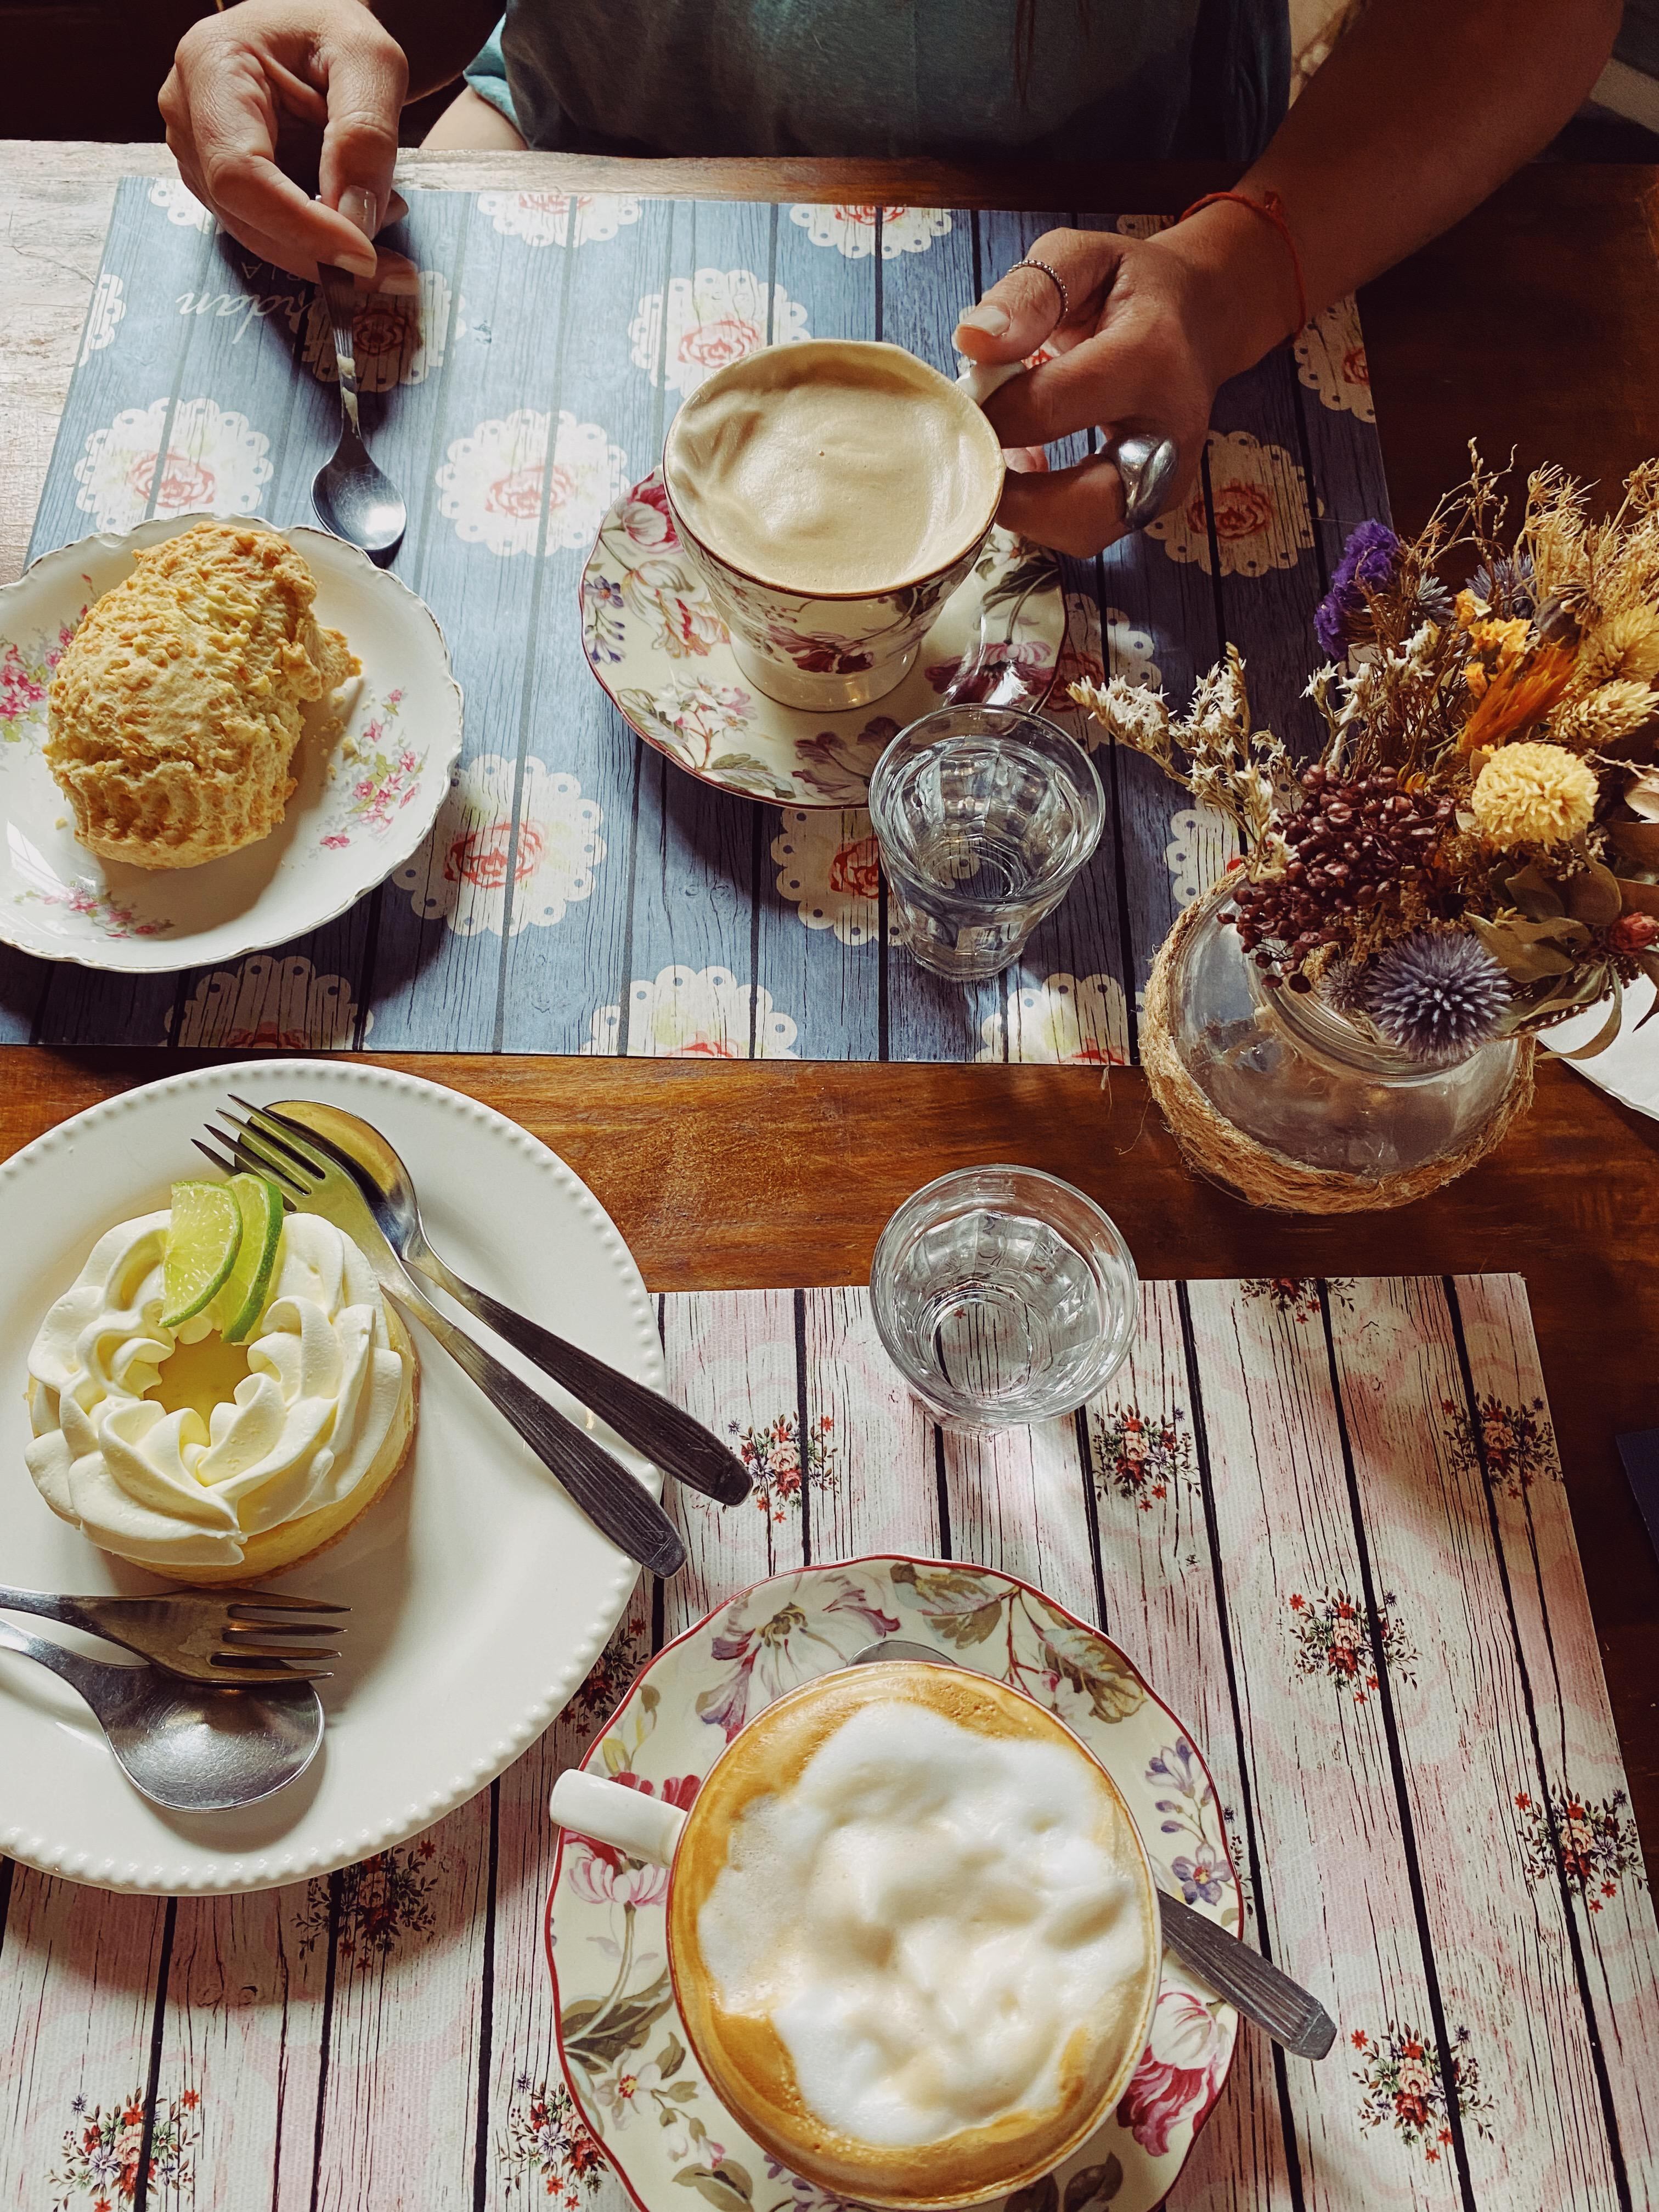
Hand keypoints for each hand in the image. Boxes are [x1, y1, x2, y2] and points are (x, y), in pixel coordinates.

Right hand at [159, 0, 409, 283]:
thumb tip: (356, 218)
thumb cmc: (335, 30)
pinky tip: (360, 212)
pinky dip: (319, 240)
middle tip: (396, 270)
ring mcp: (197, 152)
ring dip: (326, 249)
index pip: (241, 172)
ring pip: (258, 234)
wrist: (315, 29)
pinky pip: (268, 230)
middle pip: (245, 216)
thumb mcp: (370, 60)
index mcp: (211, 64)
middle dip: (322, 253)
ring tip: (386, 214)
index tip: (365, 255)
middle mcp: (188, 113)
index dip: (301, 227)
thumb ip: (365, 133)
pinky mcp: (220, 180)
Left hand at [953, 219, 1289, 556]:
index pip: (1051, 407)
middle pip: (1080, 507)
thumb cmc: (1130, 287)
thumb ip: (1029, 293)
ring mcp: (1167, 478)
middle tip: (969, 459)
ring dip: (1025, 513)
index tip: (961, 401)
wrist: (1198, 317)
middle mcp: (1169, 432)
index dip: (991, 413)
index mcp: (1150, 357)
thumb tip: (973, 339)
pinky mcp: (1152, 503)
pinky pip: (1087, 529)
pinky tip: (1022, 469)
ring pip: (1084, 532)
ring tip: (997, 461)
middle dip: (1009, 497)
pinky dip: (1043, 514)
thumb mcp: (1082, 256)